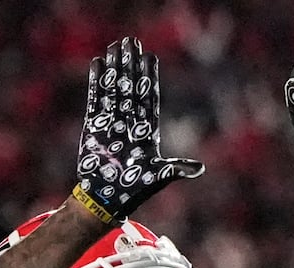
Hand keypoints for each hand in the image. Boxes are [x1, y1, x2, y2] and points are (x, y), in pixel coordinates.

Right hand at [73, 37, 203, 225]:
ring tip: (114, 47)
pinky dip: (96, 83)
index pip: (148, 97)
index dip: (148, 77)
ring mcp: (111, 123)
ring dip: (114, 69)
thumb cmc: (133, 190)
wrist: (105, 199)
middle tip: (130, 41)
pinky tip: (97, 65)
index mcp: (147, 130)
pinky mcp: (93, 127)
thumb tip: (199, 169)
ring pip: (113, 89)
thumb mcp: (158, 177)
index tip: (150, 57)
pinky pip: (95, 100)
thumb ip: (176, 169)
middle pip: (130, 87)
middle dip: (130, 65)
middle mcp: (129, 123)